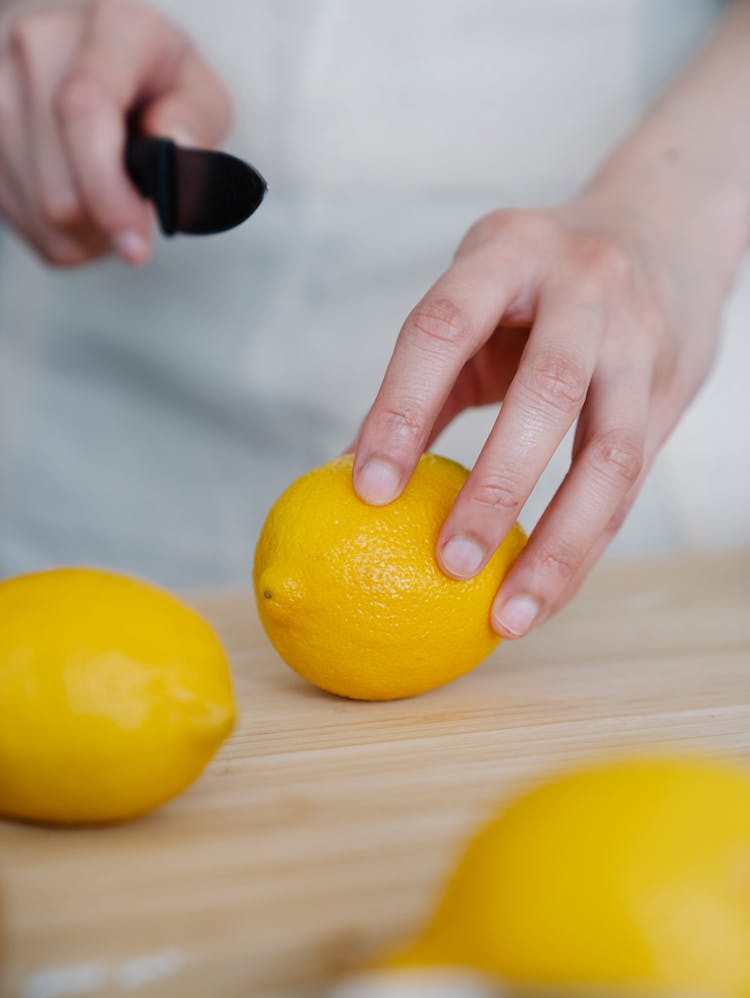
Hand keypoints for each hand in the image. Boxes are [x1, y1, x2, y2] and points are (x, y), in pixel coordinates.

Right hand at [0, 0, 231, 265]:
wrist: (95, 57)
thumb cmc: (155, 83)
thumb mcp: (198, 94)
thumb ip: (194, 123)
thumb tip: (174, 150)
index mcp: (111, 25)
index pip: (85, 110)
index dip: (108, 190)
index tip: (136, 246)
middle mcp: (39, 45)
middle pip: (60, 187)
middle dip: (108, 225)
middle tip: (138, 219)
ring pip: (40, 212)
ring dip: (87, 234)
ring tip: (112, 204)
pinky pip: (21, 220)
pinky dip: (61, 234)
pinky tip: (83, 204)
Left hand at [352, 199, 722, 637]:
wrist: (667, 228)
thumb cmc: (539, 283)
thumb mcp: (475, 295)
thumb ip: (422, 381)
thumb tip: (351, 479)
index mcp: (510, 252)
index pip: (445, 328)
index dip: (403, 408)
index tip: (368, 491)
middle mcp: (585, 287)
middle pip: (547, 392)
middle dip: (496, 487)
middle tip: (449, 566)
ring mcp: (640, 339)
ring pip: (610, 454)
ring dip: (558, 545)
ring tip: (508, 616)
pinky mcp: (671, 390)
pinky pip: (631, 482)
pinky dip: (585, 546)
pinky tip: (544, 593)